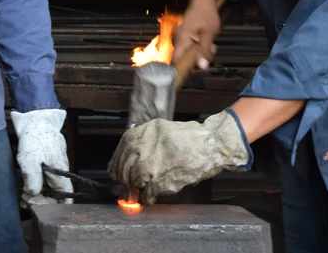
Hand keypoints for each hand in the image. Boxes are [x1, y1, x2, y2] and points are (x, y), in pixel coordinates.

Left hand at [11, 109, 73, 205]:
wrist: (36, 118)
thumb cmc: (36, 138)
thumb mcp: (30, 160)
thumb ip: (33, 180)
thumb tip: (33, 194)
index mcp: (61, 175)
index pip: (65, 199)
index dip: (53, 208)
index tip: (37, 206)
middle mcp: (60, 174)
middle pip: (54, 196)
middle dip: (39, 201)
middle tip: (24, 199)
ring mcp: (53, 169)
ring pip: (47, 188)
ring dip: (35, 193)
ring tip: (22, 193)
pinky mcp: (46, 164)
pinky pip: (42, 180)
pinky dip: (33, 184)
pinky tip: (24, 184)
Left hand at [108, 111, 249, 203]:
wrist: (211, 144)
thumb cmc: (191, 138)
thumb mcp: (162, 130)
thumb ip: (145, 141)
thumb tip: (131, 158)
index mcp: (143, 133)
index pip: (120, 151)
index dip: (117, 165)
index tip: (117, 171)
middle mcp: (144, 147)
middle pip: (124, 168)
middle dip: (125, 178)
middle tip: (130, 184)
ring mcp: (151, 164)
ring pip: (133, 181)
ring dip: (136, 188)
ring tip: (143, 188)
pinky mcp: (161, 180)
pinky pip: (147, 194)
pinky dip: (148, 198)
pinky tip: (152, 195)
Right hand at [172, 0, 225, 71]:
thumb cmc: (206, 14)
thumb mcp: (209, 34)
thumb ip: (204, 51)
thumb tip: (201, 67)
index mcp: (180, 40)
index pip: (175, 62)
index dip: (182, 71)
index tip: (193, 74)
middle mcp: (177, 40)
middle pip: (184, 60)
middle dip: (198, 60)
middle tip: (211, 52)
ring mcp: (180, 38)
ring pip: (189, 54)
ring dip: (201, 54)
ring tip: (212, 46)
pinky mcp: (184, 36)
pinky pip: (190, 48)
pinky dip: (199, 48)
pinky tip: (208, 43)